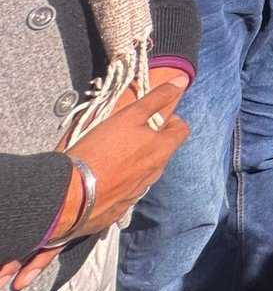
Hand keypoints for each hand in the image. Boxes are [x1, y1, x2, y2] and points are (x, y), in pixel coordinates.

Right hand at [6, 82, 191, 288]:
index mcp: (162, 151)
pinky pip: (125, 192)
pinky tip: (99, 178)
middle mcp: (155, 174)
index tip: (151, 117)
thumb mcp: (130, 116)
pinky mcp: (118, 210)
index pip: (181, 131)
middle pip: (161, 151)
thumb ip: (157, 98)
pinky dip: (118, 183)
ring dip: (133, 162)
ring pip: (143, 172)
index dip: (170, 120)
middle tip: (126, 134)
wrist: (72, 196)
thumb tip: (182, 81)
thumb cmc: (102, 150)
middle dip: (150, 141)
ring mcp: (137, 193)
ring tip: (109, 156)